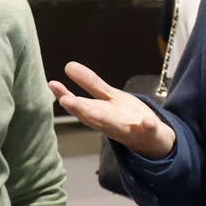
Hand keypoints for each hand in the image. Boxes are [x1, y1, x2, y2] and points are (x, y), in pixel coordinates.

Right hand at [49, 62, 176, 158]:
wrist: (153, 140)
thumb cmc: (125, 117)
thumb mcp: (108, 97)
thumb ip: (90, 84)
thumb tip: (68, 65)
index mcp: (99, 114)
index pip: (79, 105)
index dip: (65, 95)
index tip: (52, 84)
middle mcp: (109, 124)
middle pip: (92, 117)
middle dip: (79, 109)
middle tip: (65, 100)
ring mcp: (129, 129)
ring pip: (115, 126)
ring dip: (105, 121)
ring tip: (95, 112)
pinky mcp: (149, 132)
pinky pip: (148, 130)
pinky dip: (147, 126)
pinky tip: (147, 121)